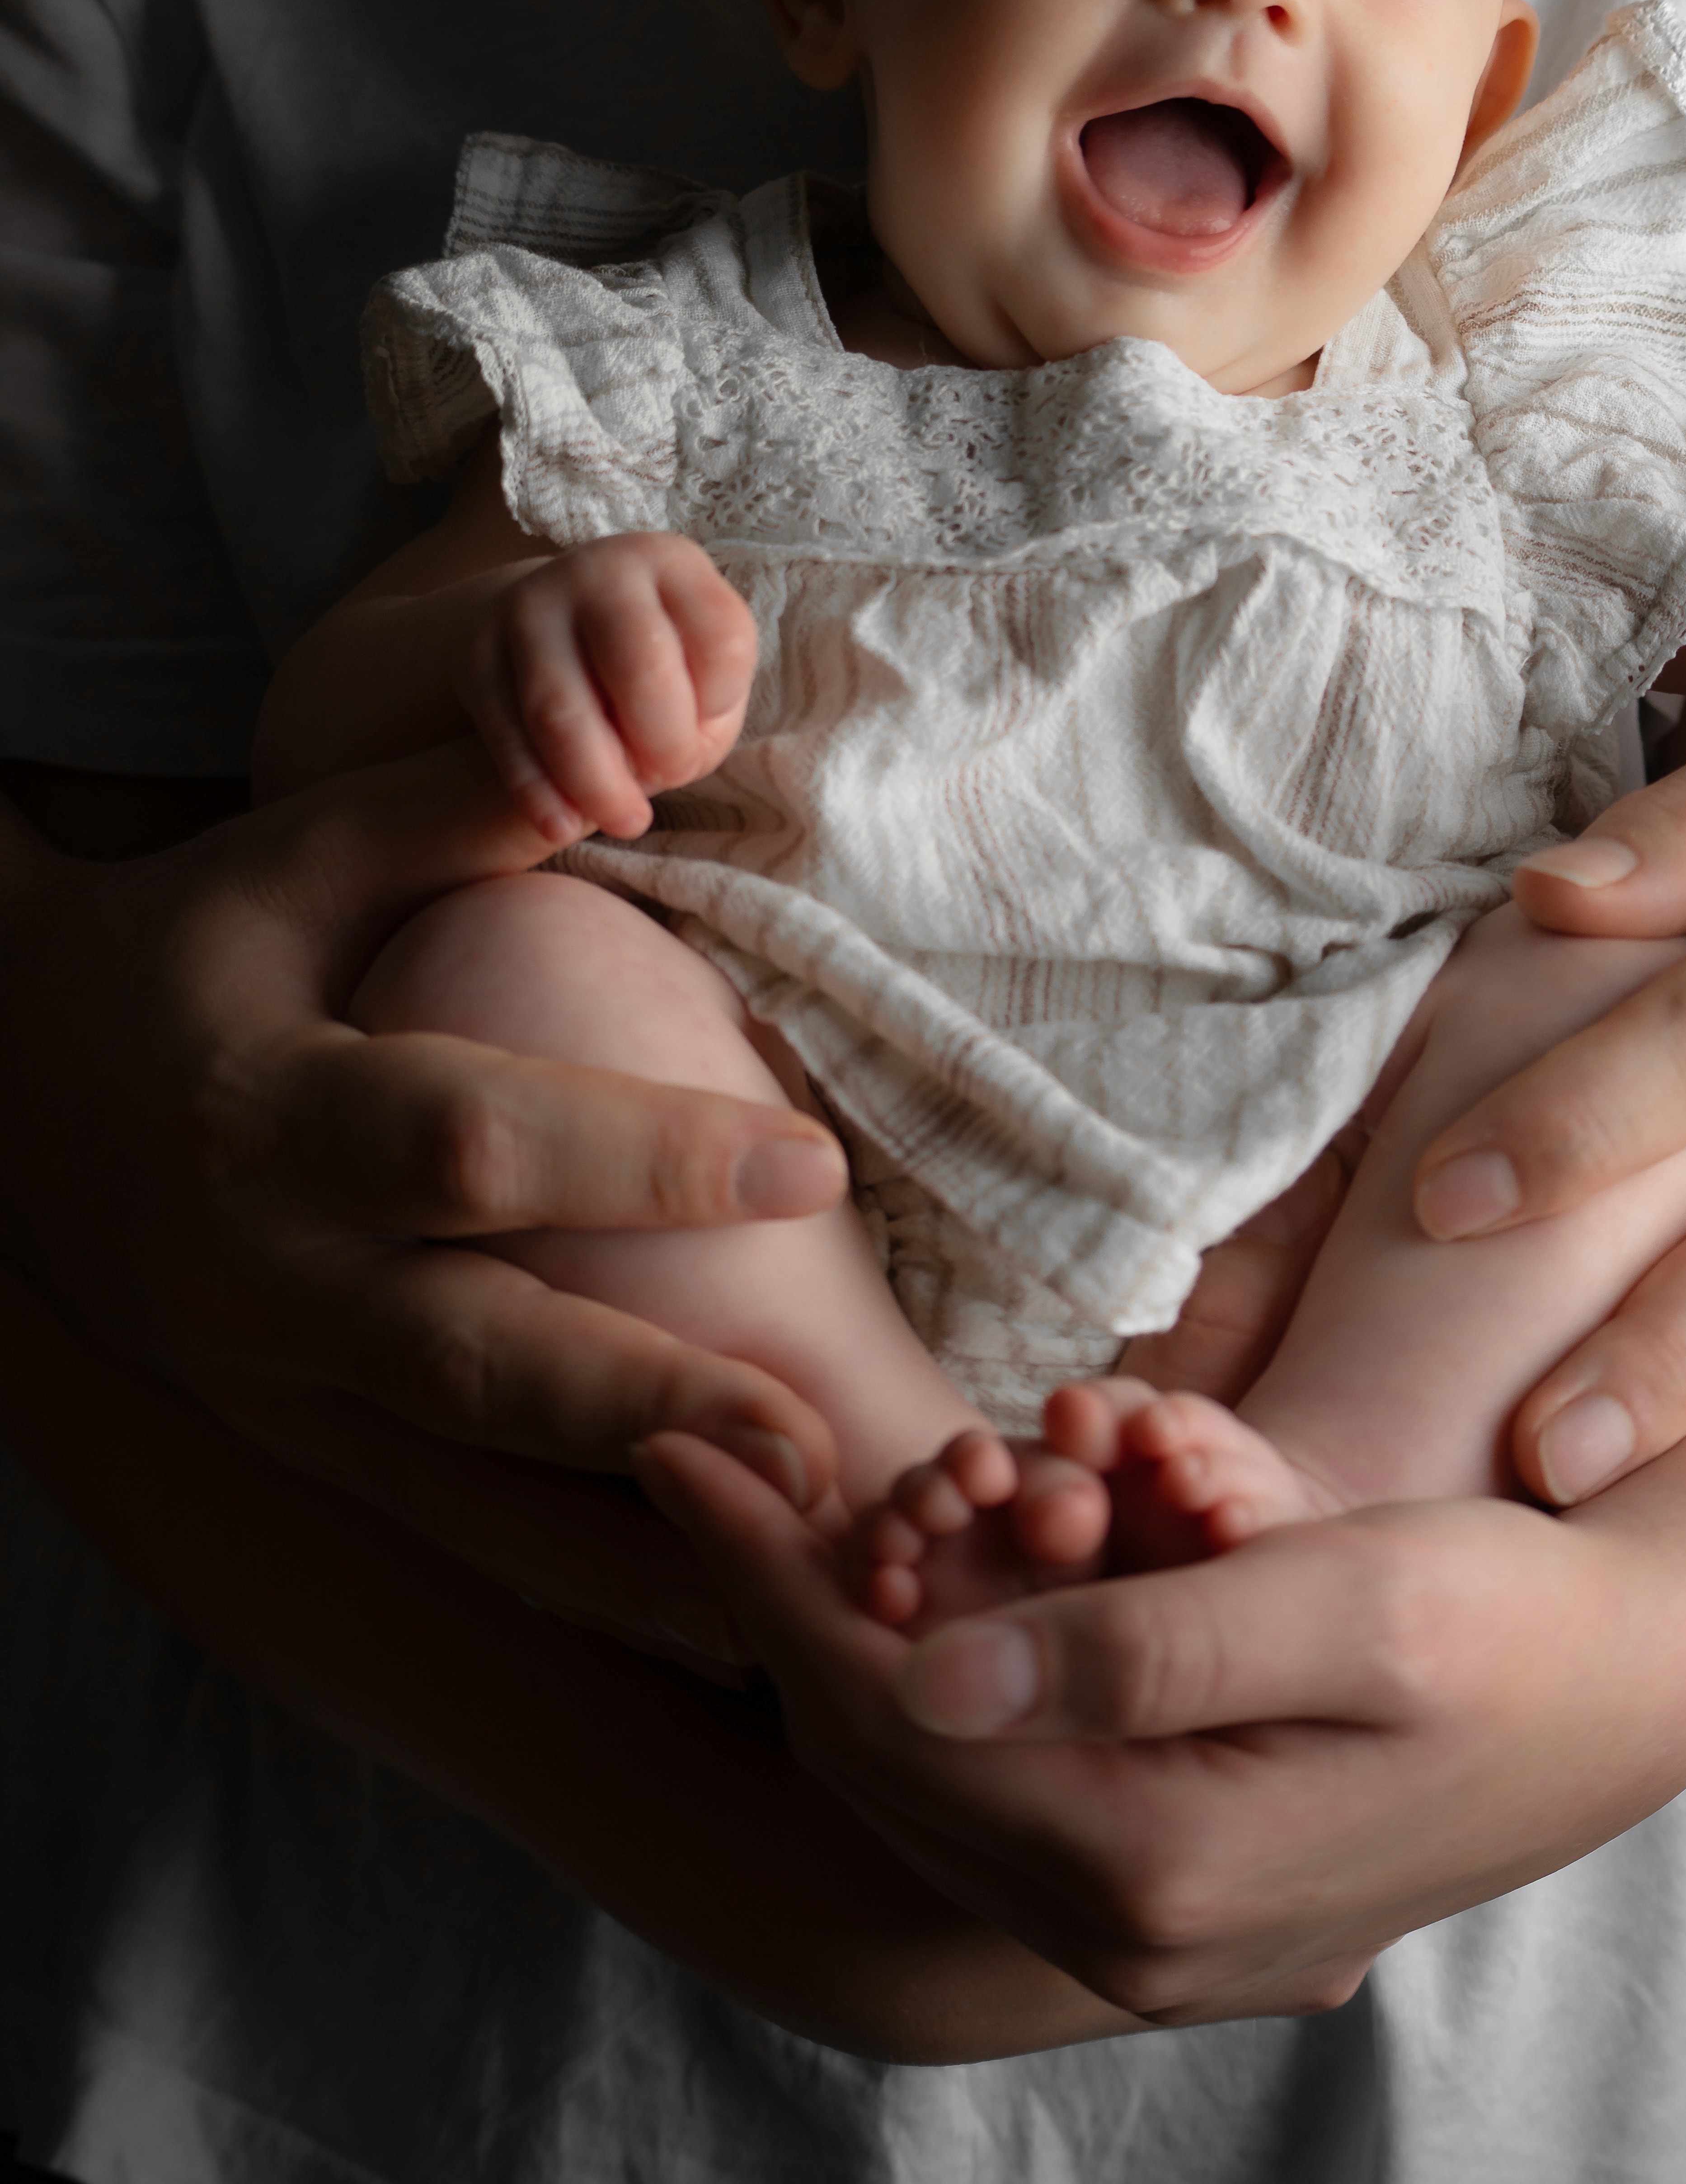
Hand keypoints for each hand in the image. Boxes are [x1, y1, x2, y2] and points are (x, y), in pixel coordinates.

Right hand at [0, 738, 848, 1665]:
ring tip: (798, 1567)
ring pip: (462, 1493)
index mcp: (268, 1112)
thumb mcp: (290, 852)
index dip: (635, 1155)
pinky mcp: (291, 1442)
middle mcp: (267, 1272)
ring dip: (630, 1546)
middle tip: (819, 1440)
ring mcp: (272, 1382)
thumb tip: (622, 755)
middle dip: (647, 1406)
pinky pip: (442, 1530)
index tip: (808, 1161)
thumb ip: (451, 805)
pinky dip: (571, 1580)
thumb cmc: (181, 941)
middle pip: (470, 1361)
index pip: (468, 1143)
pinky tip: (703, 1615)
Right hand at [456, 533, 755, 842]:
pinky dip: (536, 789)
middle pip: (639, 666)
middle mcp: (598, 572)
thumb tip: (648, 767)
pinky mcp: (477, 654)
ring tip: (626, 821)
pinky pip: (505, 734)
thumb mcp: (698, 668)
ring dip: (596, 782)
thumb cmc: (654, 663)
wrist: (551, 623)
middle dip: (664, 743)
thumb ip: (701, 712)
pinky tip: (562, 825)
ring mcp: (529, 608)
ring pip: (561, 709)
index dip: (722, 695)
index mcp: (670, 564)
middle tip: (672, 778)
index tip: (709, 720)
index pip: (720, 633)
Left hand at [635, 1292, 1685, 2021]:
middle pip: (881, 1754)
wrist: (1632, 1690)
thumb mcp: (1347, 1605)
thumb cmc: (1509, 1619)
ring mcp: (1148, 1927)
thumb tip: (928, 1680)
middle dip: (794, 1594)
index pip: (883, 1720)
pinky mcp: (1176, 1880)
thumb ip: (1140, 1652)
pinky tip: (937, 1564)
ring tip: (808, 1493)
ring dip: (868, 1625)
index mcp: (1157, 1868)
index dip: (766, 1577)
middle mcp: (1130, 1934)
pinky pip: (1003, 1772)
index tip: (678, 1444)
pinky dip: (949, 1665)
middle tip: (719, 1453)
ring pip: (929, 1768)